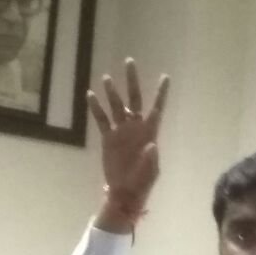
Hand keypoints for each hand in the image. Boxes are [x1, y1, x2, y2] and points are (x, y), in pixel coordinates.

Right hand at [87, 58, 169, 221]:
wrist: (124, 193)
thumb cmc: (142, 183)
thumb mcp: (151, 173)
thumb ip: (151, 159)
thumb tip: (152, 145)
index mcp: (150, 133)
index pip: (156, 108)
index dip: (161, 93)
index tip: (165, 77)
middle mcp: (135, 127)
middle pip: (134, 99)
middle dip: (132, 81)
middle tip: (129, 62)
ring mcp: (121, 131)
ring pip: (116, 106)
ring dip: (112, 92)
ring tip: (107, 79)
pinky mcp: (108, 138)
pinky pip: (102, 119)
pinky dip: (96, 108)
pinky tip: (90, 95)